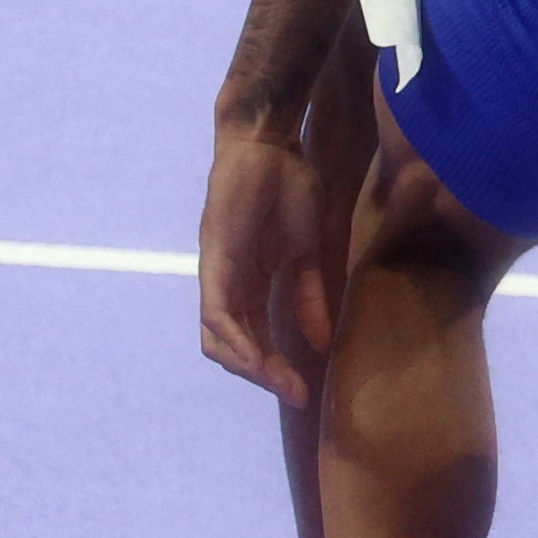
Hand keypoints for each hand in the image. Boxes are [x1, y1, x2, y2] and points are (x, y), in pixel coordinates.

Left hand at [197, 117, 343, 403]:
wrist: (270, 145)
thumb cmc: (287, 188)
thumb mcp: (307, 250)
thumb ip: (309, 295)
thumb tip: (321, 341)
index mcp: (249, 285)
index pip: (253, 339)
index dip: (275, 369)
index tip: (305, 391)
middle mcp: (227, 286)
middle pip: (232, 348)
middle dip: (263, 376)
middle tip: (295, 392)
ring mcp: (218, 276)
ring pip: (218, 340)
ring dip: (249, 367)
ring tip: (281, 382)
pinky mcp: (216, 263)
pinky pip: (217, 315)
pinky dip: (238, 342)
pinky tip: (260, 358)